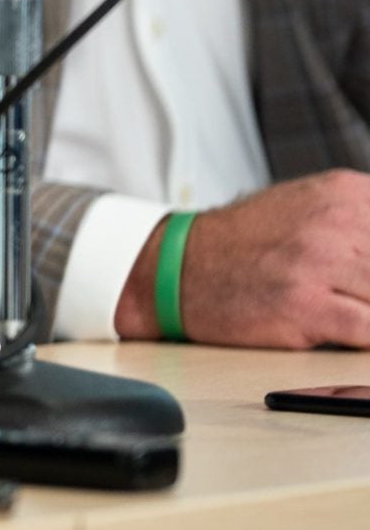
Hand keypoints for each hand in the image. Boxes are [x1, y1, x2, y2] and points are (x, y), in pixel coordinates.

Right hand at [117, 172, 369, 345]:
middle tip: (362, 292)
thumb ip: (365, 223)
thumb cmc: (247, 244)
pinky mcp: (306, 307)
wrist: (179, 266)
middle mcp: (337, 222)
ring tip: (353, 307)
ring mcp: (321, 264)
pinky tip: (356, 331)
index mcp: (347, 193)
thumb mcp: (315, 206)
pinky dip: (369, 337)